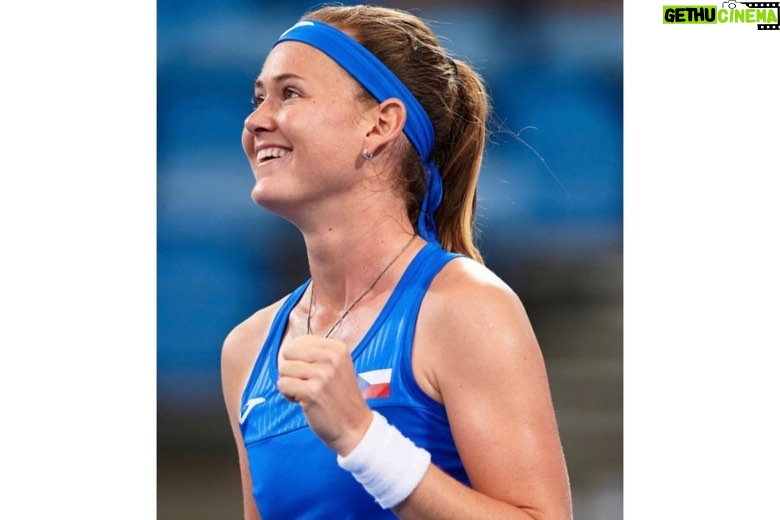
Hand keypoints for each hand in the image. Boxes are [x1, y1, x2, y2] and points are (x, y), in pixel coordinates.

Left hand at [277, 334, 373, 455]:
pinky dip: (288, 395)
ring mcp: (322, 374)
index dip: (299, 358)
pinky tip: (303, 401)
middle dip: (291, 369)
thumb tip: (287, 350)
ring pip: (283, 369)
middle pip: (288, 352)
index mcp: (337, 348)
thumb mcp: (337, 366)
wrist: (354, 426)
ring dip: (289, 383)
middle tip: (306, 383)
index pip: (299, 341)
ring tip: (306, 393)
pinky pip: (282, 385)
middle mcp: (331, 358)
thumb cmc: (340, 398)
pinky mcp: (311, 392)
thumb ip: (316, 354)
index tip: (312, 373)